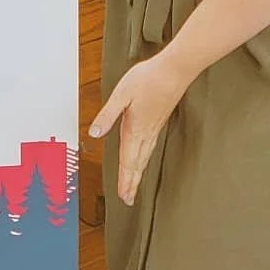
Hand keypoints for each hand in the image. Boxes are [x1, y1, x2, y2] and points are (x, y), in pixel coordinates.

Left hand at [88, 49, 193, 205]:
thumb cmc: (148, 79)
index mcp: (135, 129)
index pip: (127, 161)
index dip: (125, 180)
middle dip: (132, 182)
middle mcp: (146, 133)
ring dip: (139, 173)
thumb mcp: (121, 95)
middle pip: (138, 164)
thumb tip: (94, 133)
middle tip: (128, 199)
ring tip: (135, 185)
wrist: (175, 70)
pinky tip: (144, 157)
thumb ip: (107, 115)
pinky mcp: (159, 121)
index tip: (123, 196)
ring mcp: (154, 128)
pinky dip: (145, 159)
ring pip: (145, 157)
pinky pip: (150, 147)